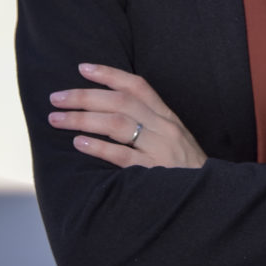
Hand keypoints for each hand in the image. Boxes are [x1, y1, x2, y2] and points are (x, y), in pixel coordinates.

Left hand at [48, 63, 206, 169]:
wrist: (210, 197)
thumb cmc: (185, 169)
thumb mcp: (173, 138)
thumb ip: (149, 124)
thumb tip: (109, 111)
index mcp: (168, 116)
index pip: (137, 85)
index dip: (109, 74)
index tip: (82, 68)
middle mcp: (164, 127)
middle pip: (121, 101)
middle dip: (85, 96)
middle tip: (56, 98)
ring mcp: (160, 148)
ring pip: (118, 124)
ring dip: (83, 119)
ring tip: (57, 119)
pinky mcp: (154, 172)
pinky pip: (123, 156)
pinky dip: (99, 148)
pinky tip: (78, 144)